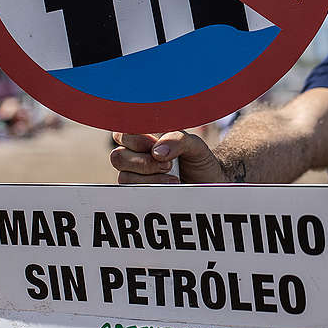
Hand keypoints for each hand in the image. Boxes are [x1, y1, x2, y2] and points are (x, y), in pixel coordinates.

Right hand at [110, 131, 226, 183]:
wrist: (209, 183)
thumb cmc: (198, 159)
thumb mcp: (194, 144)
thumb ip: (177, 140)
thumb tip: (157, 152)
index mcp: (143, 138)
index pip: (122, 133)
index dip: (135, 141)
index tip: (155, 146)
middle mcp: (134, 156)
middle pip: (117, 157)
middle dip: (143, 163)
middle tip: (168, 165)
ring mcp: (135, 176)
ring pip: (125, 177)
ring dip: (151, 179)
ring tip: (174, 178)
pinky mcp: (140, 193)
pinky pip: (133, 194)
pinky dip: (152, 190)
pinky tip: (170, 188)